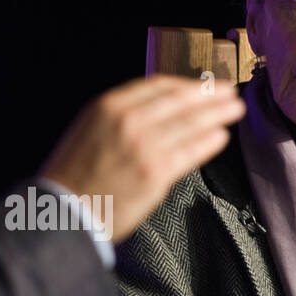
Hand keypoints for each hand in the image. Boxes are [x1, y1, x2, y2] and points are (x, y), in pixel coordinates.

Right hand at [39, 74, 244, 242]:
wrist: (62, 211)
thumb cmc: (72, 176)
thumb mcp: (89, 129)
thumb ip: (119, 117)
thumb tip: (154, 113)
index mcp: (109, 106)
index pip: (158, 86)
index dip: (185, 84)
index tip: (201, 85)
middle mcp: (128, 120)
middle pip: (180, 100)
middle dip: (209, 94)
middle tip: (229, 92)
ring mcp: (144, 146)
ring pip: (190, 123)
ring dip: (217, 114)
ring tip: (234, 110)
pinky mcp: (156, 172)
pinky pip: (190, 152)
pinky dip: (208, 142)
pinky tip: (220, 136)